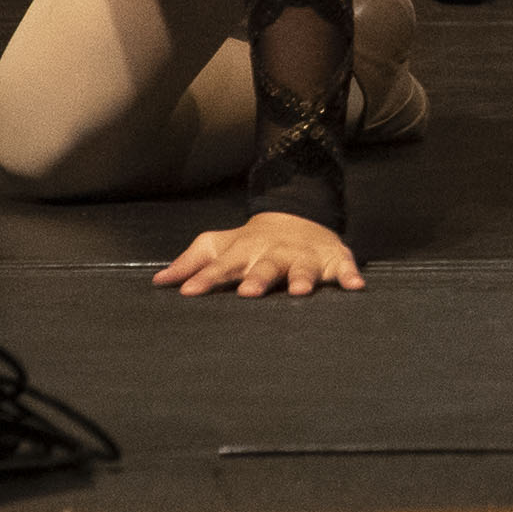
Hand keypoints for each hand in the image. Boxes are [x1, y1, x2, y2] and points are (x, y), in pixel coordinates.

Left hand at [155, 211, 365, 295]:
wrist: (297, 218)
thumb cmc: (250, 243)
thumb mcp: (219, 247)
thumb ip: (191, 264)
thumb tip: (157, 281)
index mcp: (244, 253)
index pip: (221, 267)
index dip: (206, 279)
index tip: (189, 292)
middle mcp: (274, 254)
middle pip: (264, 267)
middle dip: (258, 279)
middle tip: (249, 293)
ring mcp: (304, 256)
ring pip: (302, 268)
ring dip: (301, 278)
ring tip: (299, 291)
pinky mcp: (332, 258)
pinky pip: (343, 267)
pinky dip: (349, 275)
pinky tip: (355, 286)